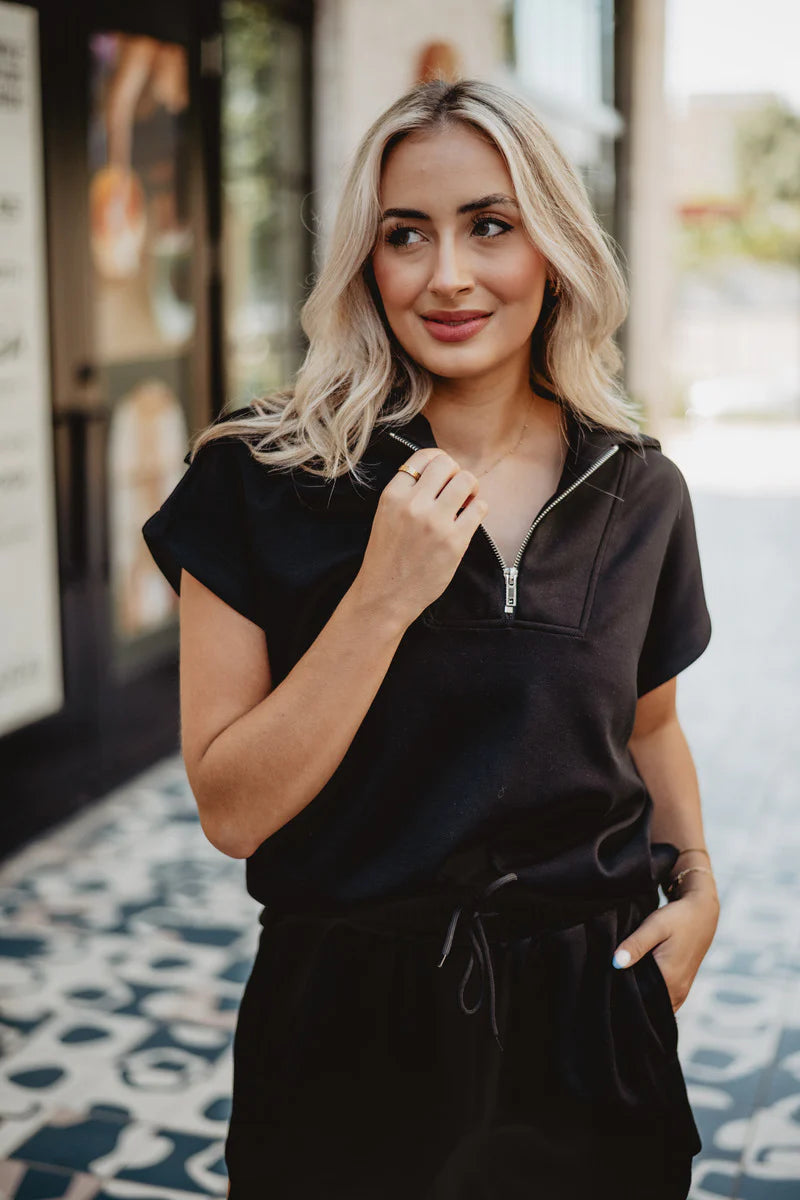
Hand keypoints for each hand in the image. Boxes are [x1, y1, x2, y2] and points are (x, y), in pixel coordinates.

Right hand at [353, 447, 487, 629]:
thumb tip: (441, 471)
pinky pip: (479, 508)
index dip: (439, 461)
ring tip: (465, 503)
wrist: (385, 595)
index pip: (424, 456)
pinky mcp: (454, 541)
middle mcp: (413, 504)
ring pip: (466, 480)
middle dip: (455, 473)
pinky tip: (469, 520)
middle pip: (447, 464)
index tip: (442, 475)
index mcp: (393, 495)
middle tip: (455, 490)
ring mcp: (435, 522)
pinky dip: (478, 509)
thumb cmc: (388, 557)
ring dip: (470, 488)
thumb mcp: (386, 515)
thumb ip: (407, 492)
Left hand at [610, 885, 719, 1012]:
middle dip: (626, 999)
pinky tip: (635, 982)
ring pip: (653, 1006)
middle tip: (606, 986)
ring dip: (638, 998)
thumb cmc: (678, 918)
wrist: (703, 914)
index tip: (603, 987)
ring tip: (619, 983)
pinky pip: (661, 1002)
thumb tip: (615, 963)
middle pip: (646, 1007)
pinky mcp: (681, 989)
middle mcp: (677, 992)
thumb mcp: (655, 926)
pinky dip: (648, 996)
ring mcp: (681, 993)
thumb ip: (636, 945)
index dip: (619, 995)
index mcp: (669, 979)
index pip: (638, 1000)